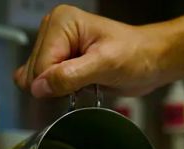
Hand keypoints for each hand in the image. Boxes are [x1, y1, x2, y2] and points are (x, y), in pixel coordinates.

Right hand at [14, 5, 167, 97]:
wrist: (150, 60)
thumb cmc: (135, 55)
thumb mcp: (105, 65)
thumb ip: (70, 76)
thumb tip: (39, 87)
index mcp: (61, 22)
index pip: (39, 65)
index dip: (57, 82)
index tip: (81, 81)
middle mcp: (53, 31)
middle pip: (33, 73)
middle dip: (57, 85)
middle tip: (86, 80)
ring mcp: (55, 47)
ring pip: (35, 81)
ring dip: (60, 88)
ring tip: (85, 80)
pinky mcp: (59, 61)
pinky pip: (42, 84)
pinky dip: (57, 91)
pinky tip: (77, 85)